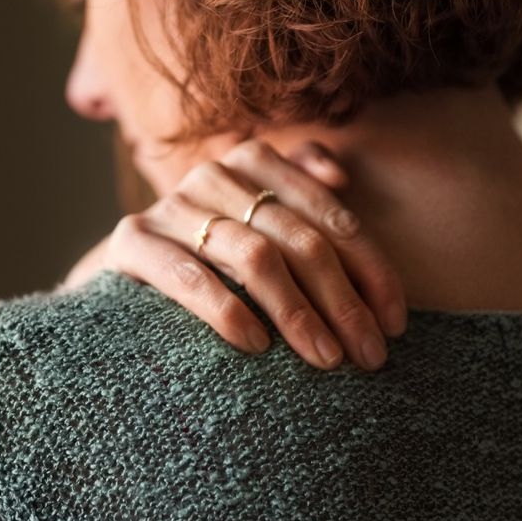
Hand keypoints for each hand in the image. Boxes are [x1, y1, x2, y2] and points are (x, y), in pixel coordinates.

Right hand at [58, 139, 406, 370]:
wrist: (127, 280)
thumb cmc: (215, 262)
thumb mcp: (263, 228)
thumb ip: (305, 198)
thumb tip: (341, 175)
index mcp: (255, 162)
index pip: (329, 217)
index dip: (370, 271)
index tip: (394, 324)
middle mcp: (214, 174)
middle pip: (298, 239)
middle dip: (342, 301)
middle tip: (368, 355)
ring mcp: (170, 206)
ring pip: (254, 256)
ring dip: (296, 313)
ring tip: (324, 358)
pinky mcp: (131, 240)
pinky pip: (190, 275)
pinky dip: (227, 310)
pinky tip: (255, 346)